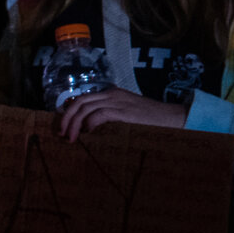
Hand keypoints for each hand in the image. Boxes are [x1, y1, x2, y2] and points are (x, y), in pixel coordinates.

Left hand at [56, 88, 189, 141]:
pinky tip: (88, 133)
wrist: (172, 118)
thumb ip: (109, 116)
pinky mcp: (124, 111)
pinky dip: (90, 123)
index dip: (69, 112)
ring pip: (85, 107)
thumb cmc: (149, 120)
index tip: (63, 127)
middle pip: (79, 102)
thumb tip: (88, 129)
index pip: (82, 99)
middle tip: (62, 134)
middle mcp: (111, 94)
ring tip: (71, 138)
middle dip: (67, 118)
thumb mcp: (126, 114)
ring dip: (75, 124)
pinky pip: (100, 114)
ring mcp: (118, 101)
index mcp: (110, 93)